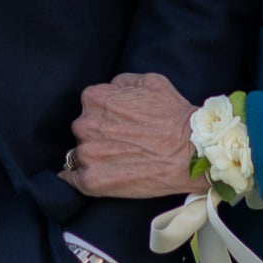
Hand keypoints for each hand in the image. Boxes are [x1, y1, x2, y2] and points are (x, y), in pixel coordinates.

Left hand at [67, 71, 199, 198]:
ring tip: (117, 160)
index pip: (90, 104)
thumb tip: (111, 89)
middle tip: (122, 142)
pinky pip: (72, 179)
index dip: (106, 113)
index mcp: (95, 99)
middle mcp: (85, 124)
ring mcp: (88, 154)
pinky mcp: (92, 180)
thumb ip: (122, 82)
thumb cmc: (174, 117)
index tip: (119, 122)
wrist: (190, 153)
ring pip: (79, 153)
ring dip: (93, 156)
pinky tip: (90, 177)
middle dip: (98, 134)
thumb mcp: (151, 81)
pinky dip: (77, 179)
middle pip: (84, 129)